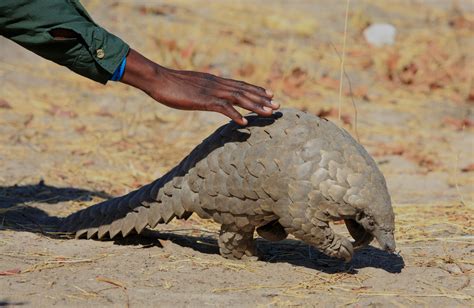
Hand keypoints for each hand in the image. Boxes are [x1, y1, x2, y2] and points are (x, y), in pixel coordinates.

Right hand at [121, 49, 278, 124]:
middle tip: (278, 106)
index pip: (240, 85)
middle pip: (244, 91)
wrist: (158, 79)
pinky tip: (245, 122)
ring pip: (239, 98)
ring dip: (256, 106)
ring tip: (270, 113)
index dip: (256, 90)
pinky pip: (222, 108)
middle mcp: (217, 84)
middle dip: (263, 99)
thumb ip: (203, 89)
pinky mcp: (203, 100)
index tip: (270, 94)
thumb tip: (208, 94)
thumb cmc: (171, 84)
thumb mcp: (192, 86)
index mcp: (215, 81)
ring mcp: (211, 91)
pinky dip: (235, 114)